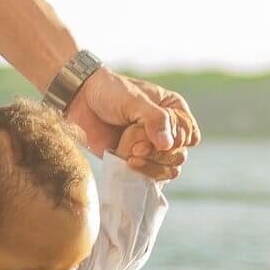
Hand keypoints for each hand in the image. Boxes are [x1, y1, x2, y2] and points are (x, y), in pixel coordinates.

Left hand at [65, 67, 200, 171]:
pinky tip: (129, 162)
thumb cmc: (109, 92)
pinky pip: (152, 177)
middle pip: (180, 155)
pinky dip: (144, 173)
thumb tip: (169, 145)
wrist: (80, 101)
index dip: (175, 139)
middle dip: (160, 155)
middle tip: (137, 148)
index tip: (153, 134)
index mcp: (174, 110)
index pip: (189, 134)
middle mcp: (167, 131)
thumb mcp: (134, 101)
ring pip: (169, 169)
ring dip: (153, 166)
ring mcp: (152, 148)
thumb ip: (154, 120)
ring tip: (132, 156)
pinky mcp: (138, 161)